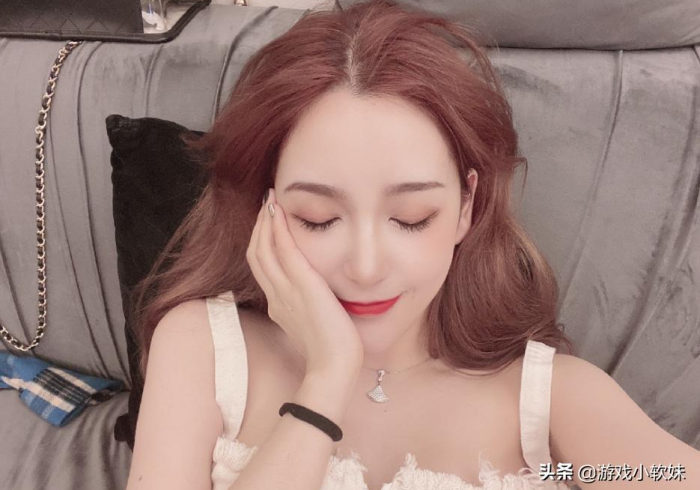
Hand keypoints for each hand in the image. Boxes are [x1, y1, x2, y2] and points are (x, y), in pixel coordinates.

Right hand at [246, 188, 363, 376]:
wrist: (335, 368)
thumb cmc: (332, 350)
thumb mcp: (315, 323)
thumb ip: (310, 307)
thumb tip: (319, 295)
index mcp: (279, 305)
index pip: (263, 267)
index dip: (262, 241)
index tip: (269, 221)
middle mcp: (277, 296)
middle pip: (257, 254)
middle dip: (259, 226)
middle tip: (267, 202)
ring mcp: (286, 292)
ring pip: (264, 250)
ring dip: (265, 222)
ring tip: (271, 199)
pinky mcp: (303, 287)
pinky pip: (284, 252)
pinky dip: (278, 230)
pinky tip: (280, 212)